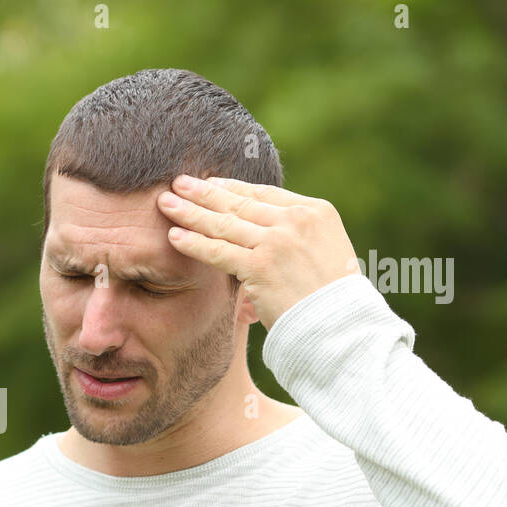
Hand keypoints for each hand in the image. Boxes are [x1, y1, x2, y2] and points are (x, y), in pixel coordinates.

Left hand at [157, 175, 360, 328]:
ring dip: (190, 212)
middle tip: (178, 182)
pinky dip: (193, 242)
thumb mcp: (324, 253)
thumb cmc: (332, 299)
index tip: (210, 183)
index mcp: (315, 211)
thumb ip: (295, 237)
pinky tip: (173, 236)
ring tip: (165, 203)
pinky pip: (218, 251)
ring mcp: (277, 241)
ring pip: (224, 223)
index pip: (263, 194)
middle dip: (204, 191)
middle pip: (239, 202)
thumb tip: (260, 236)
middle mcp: (296, 220)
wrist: (342, 325)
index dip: (231, 187)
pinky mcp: (260, 266)